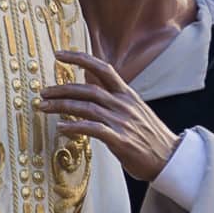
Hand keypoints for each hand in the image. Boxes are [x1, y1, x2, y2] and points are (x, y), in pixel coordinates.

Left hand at [41, 50, 179, 181]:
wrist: (171, 158)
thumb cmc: (149, 137)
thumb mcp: (135, 112)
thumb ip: (114, 102)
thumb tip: (91, 98)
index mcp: (127, 95)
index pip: (102, 68)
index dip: (80, 58)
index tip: (59, 54)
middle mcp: (124, 104)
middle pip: (88, 89)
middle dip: (62, 88)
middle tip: (42, 92)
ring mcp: (122, 122)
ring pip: (87, 107)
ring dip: (62, 106)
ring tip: (44, 107)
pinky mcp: (121, 140)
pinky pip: (94, 129)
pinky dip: (75, 127)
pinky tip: (61, 128)